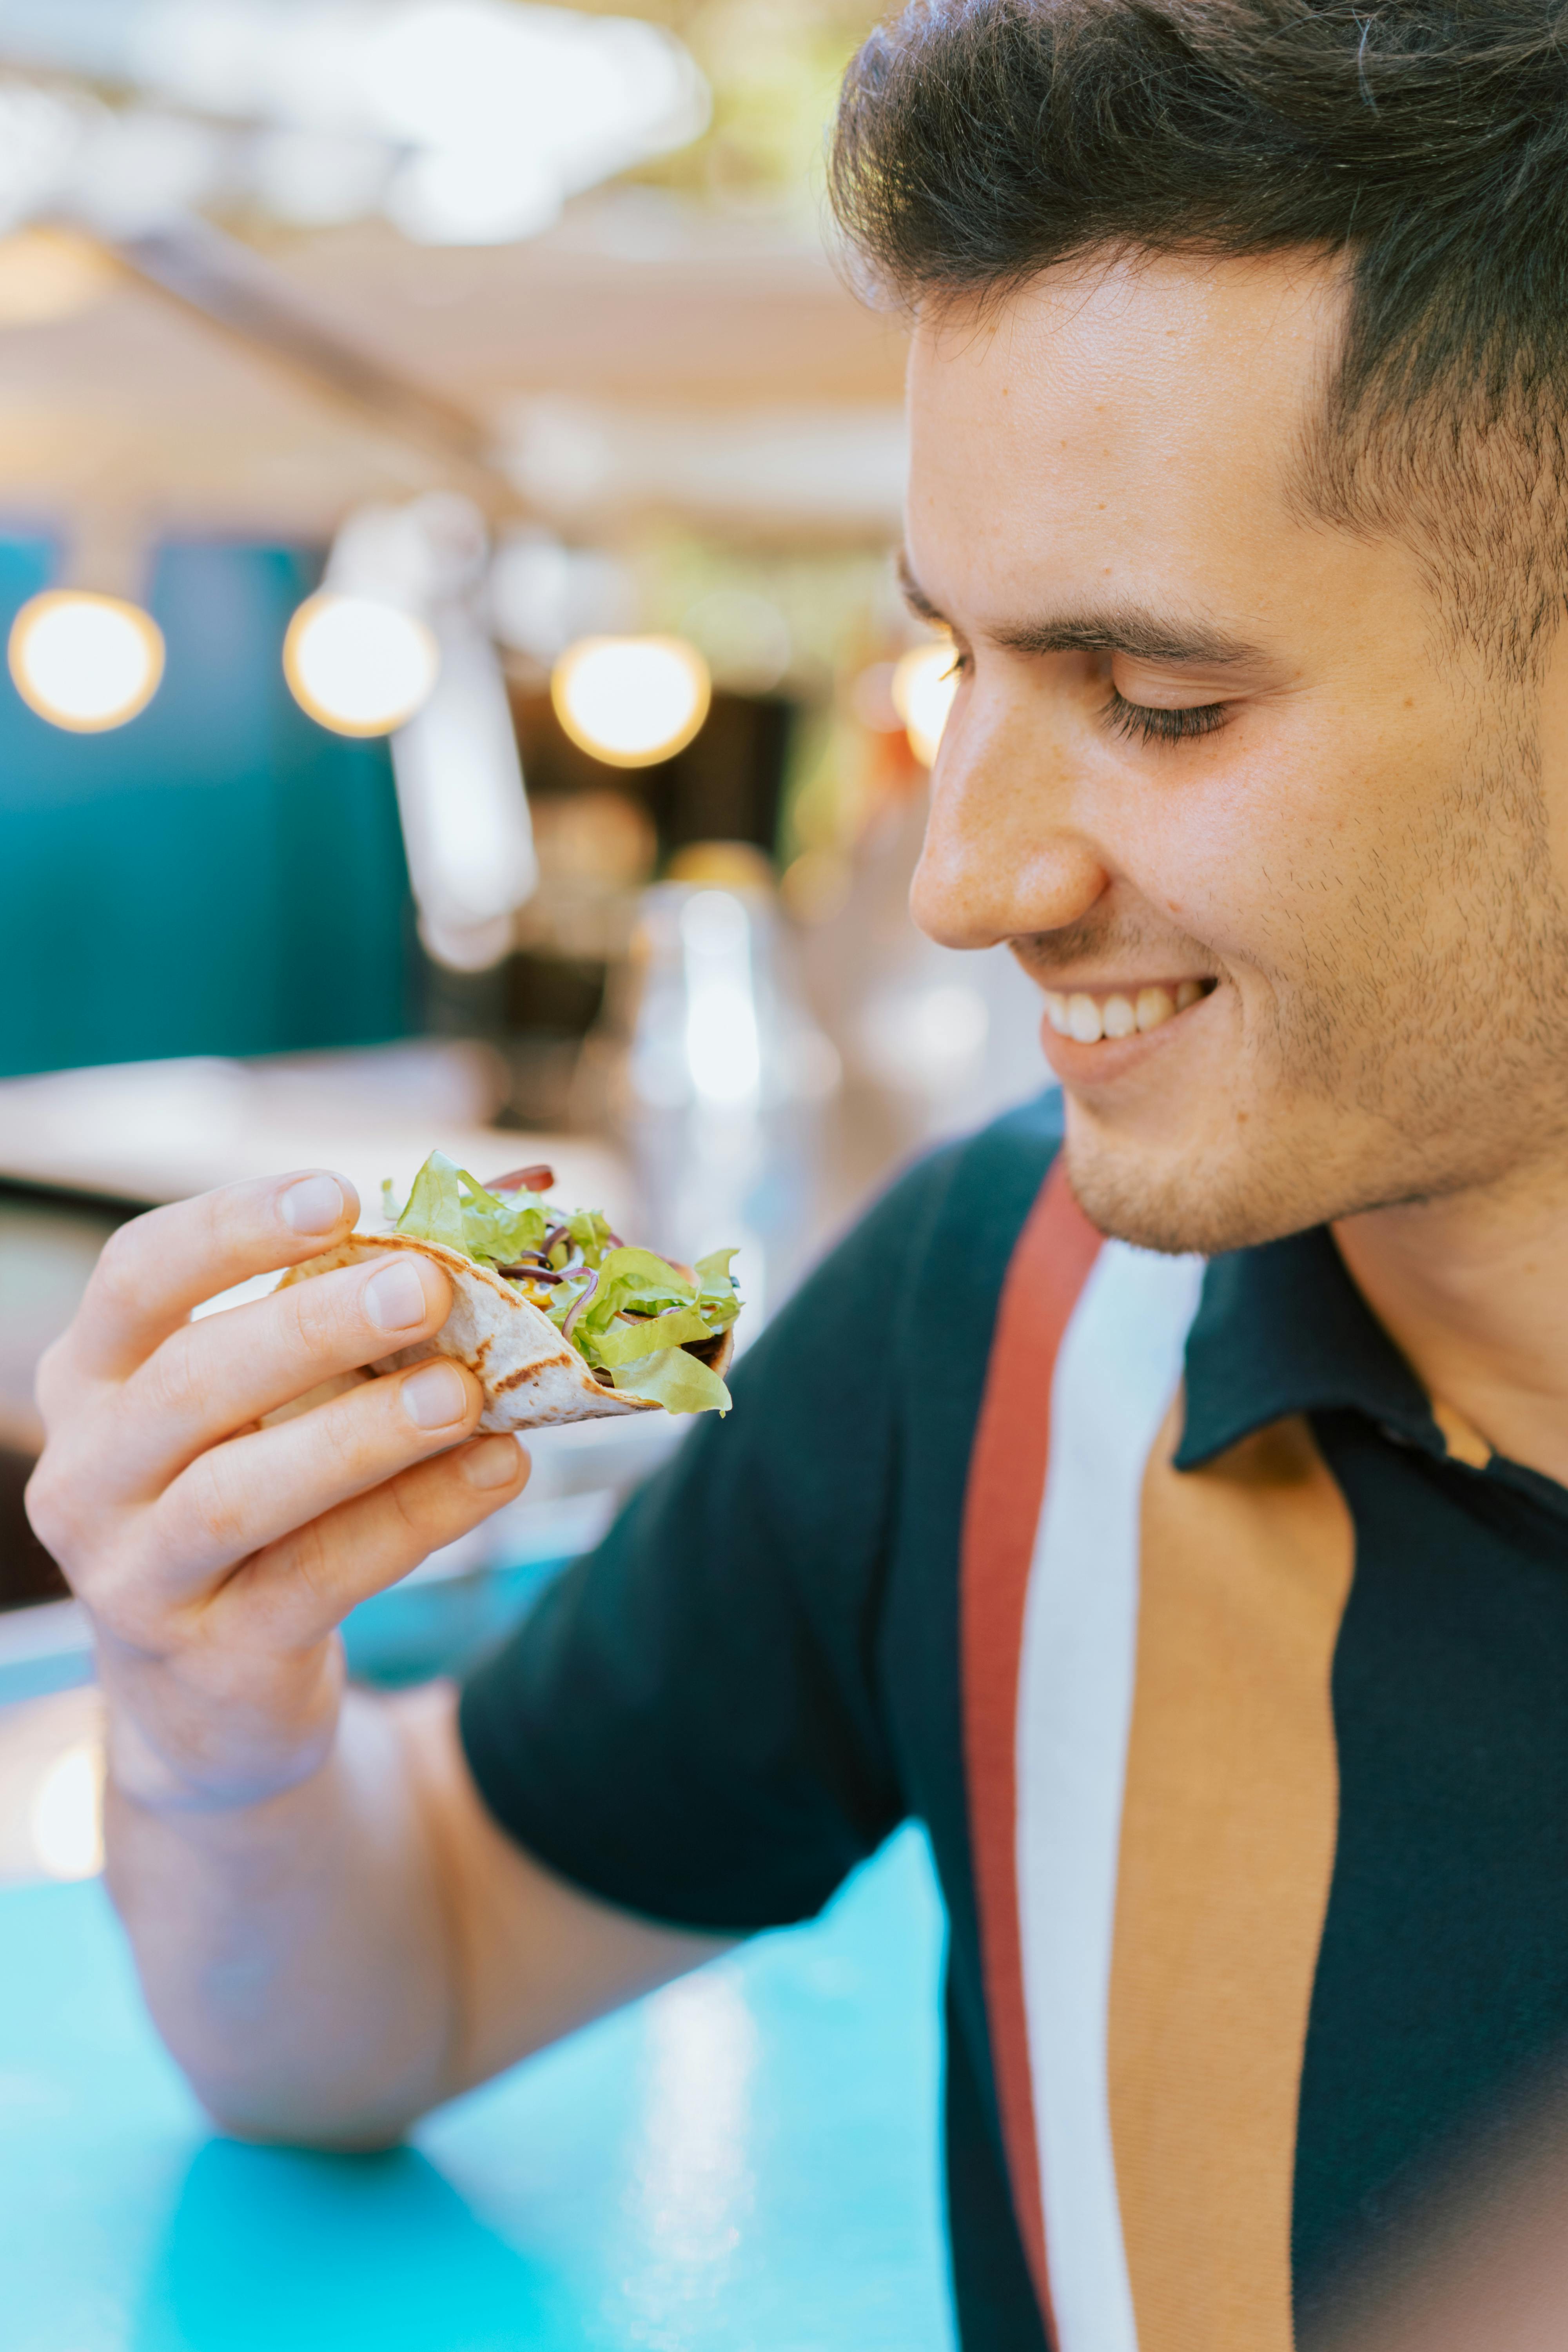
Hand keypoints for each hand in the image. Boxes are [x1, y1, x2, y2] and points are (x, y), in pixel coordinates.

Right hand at [26, 1171, 528, 1815]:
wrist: (206, 1696)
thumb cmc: (250, 1496)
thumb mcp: (267, 1406)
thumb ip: (349, 1321)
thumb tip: (506, 1211)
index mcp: (93, 1379)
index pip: (138, 1277)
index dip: (232, 1227)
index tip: (339, 1194)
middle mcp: (89, 1472)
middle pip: (192, 1381)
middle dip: (314, 1327)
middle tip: (425, 1287)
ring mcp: (136, 1576)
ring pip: (243, 1493)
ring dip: (363, 1436)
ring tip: (462, 1394)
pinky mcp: (212, 1657)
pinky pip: (317, 1577)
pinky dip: (414, 1519)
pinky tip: (495, 1472)